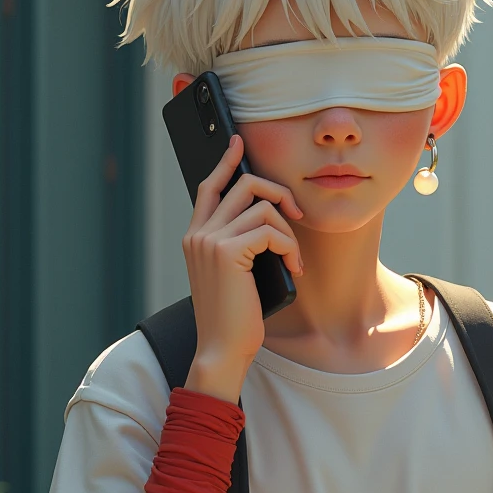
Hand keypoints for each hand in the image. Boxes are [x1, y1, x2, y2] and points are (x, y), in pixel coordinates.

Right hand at [182, 134, 303, 374]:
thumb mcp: (232, 275)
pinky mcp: (228, 252)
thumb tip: (266, 220)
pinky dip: (289, 247)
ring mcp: (210, 241)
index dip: (226, 162)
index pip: (209, 187)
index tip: (238, 143)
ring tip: (294, 258)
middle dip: (278, 193)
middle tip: (297, 215)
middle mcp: (198, 234)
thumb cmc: (233, 318)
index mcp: (195, 237)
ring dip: (288, 230)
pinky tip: (294, 267)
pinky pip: (271, 230)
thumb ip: (238, 246)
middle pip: (243, 185)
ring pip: (262, 206)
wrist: (221, 349)